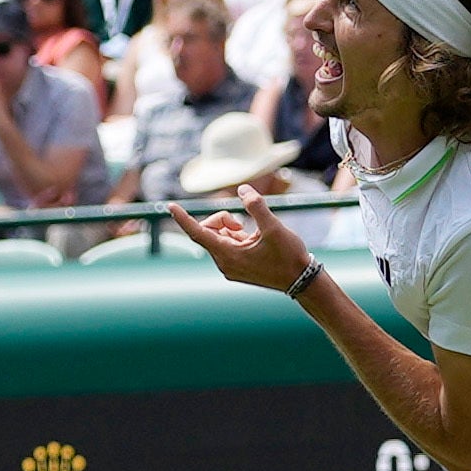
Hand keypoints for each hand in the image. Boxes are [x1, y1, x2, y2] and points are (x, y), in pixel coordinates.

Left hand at [180, 201, 311, 294]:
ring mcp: (229, 268)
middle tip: (243, 222)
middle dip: (221, 220)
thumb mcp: (274, 227)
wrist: (301, 281)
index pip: (197, 233)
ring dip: (230, 228)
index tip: (169, 206)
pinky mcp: (236, 269)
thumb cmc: (289, 256)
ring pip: (217, 238)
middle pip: (208, 232)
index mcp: (228, 254)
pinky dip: (235, 236)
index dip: (183, 218)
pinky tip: (253, 240)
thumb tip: (242, 189)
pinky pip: (226, 246)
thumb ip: (256, 206)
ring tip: (252, 234)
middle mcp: (224, 263)